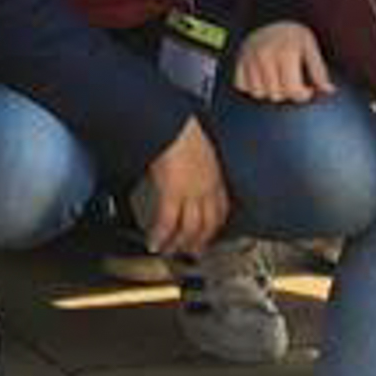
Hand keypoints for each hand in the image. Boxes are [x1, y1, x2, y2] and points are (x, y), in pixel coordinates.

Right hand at [134, 117, 229, 258]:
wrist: (173, 124)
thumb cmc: (181, 130)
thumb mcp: (197, 148)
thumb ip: (196, 164)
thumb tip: (187, 172)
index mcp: (215, 176)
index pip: (220, 209)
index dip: (214, 226)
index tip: (208, 234)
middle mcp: (207, 188)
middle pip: (207, 223)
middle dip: (200, 241)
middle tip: (191, 252)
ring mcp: (191, 192)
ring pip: (190, 227)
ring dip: (180, 243)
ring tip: (170, 251)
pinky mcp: (172, 192)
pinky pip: (168, 221)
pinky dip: (161, 235)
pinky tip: (155, 242)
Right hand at [232, 21, 331, 105]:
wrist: (269, 13)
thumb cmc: (293, 32)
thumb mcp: (310, 45)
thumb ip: (319, 70)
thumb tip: (329, 90)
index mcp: (286, 53)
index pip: (293, 91)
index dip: (303, 95)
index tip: (308, 89)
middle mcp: (265, 56)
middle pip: (276, 95)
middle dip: (287, 92)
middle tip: (292, 82)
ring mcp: (249, 58)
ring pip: (258, 93)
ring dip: (269, 91)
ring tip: (277, 81)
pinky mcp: (239, 60)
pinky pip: (242, 86)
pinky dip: (251, 86)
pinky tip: (262, 78)